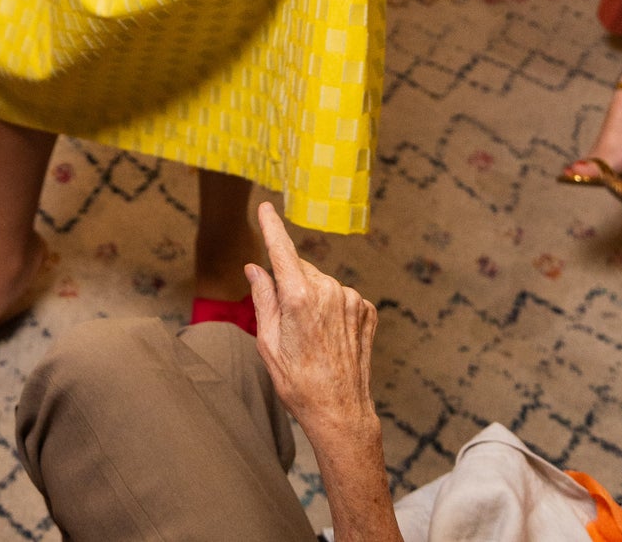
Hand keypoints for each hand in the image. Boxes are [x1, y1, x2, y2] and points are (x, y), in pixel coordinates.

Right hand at [247, 202, 379, 446]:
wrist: (341, 413)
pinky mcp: (367, 310)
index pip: (281, 250)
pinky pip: (342, 297)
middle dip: (290, 284)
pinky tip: (330, 337)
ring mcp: (352, 299)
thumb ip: (262, 299)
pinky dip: (333, 308)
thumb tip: (255, 268)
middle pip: (301, 270)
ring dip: (313, 297)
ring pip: (322, 283)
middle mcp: (329, 290)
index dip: (271, 227)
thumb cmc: (298, 383)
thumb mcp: (268, 344)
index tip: (265, 207)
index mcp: (299, 297)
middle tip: (288, 325)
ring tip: (312, 337)